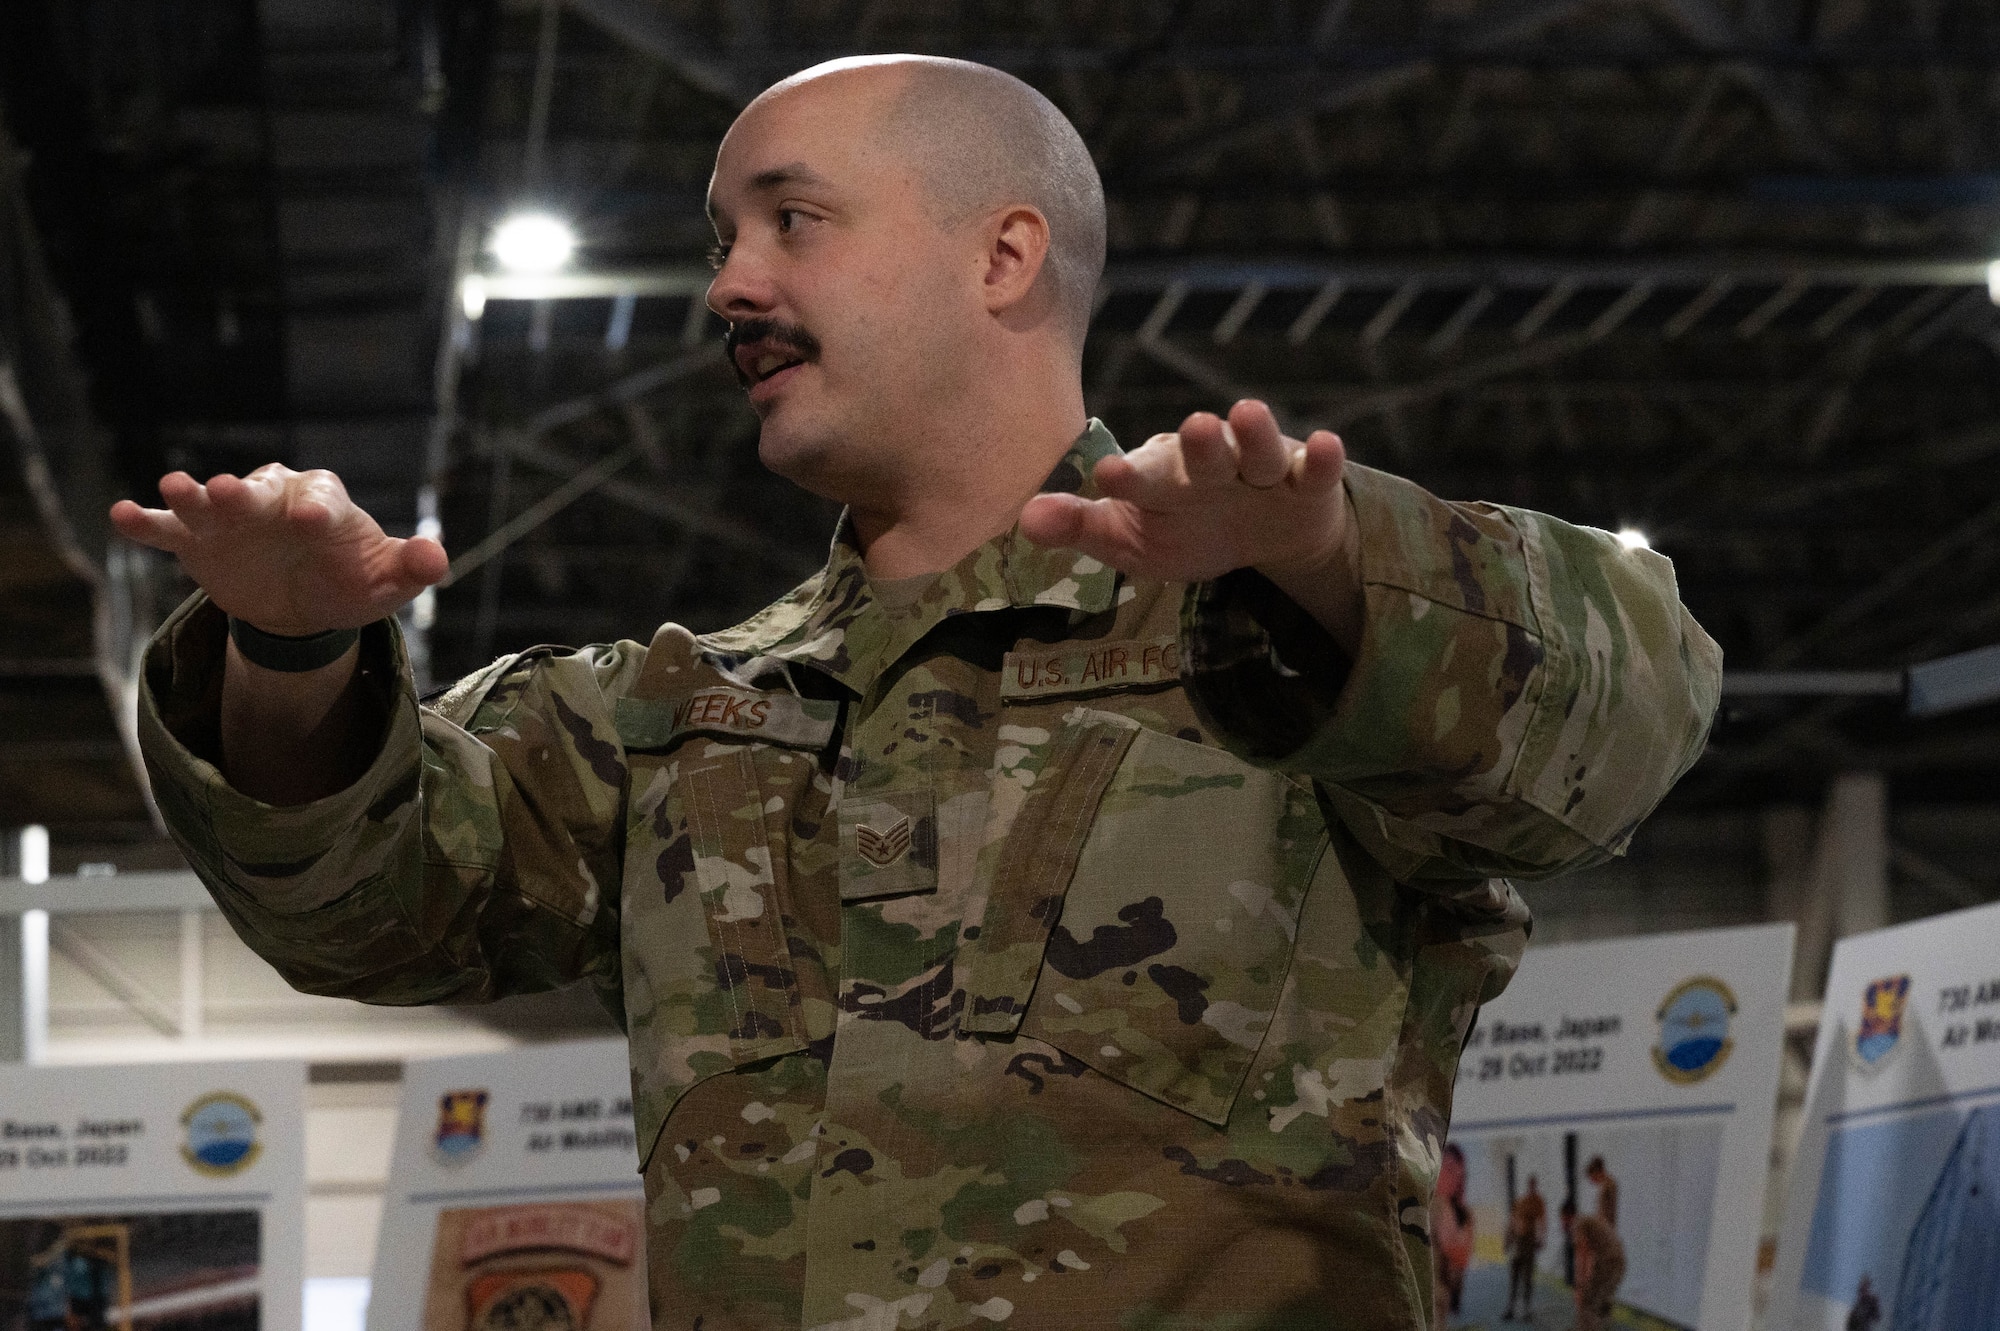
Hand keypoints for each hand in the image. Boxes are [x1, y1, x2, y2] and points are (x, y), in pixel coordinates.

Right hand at [110, 465, 446, 635]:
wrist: (305, 605)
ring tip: (175, 489)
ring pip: (210, 501)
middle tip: (231, 491)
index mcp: (324, 502)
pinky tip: (119, 516)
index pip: (323, 498)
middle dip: (247, 492)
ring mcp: (231, 518)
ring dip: (193, 495)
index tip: (313, 521)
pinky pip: (167, 529)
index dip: (319, 508)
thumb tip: (436, 557)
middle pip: (260, 490)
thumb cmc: (350, 581)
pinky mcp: (196, 541)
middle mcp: (274, 499)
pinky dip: (145, 522)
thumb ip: (410, 568)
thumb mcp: (385, 581)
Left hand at [1020, 399, 1361, 651]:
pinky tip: (1324, 445)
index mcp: (1164, 482)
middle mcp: (1211, 468)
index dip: (1129, 478)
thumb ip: (1083, 528)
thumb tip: (1025, 521)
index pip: (1143, 478)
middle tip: (1190, 426)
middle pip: (1204, 454)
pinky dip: (1322, 459)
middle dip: (1199, 444)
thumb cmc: (1186, 528)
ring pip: (1260, 452)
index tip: (1106, 474)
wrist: (1264, 538)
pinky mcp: (1309, 485)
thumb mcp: (1133, 539)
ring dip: (1254, 436)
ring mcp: (1262, 472)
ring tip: (1247, 413)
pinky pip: (1317, 471)